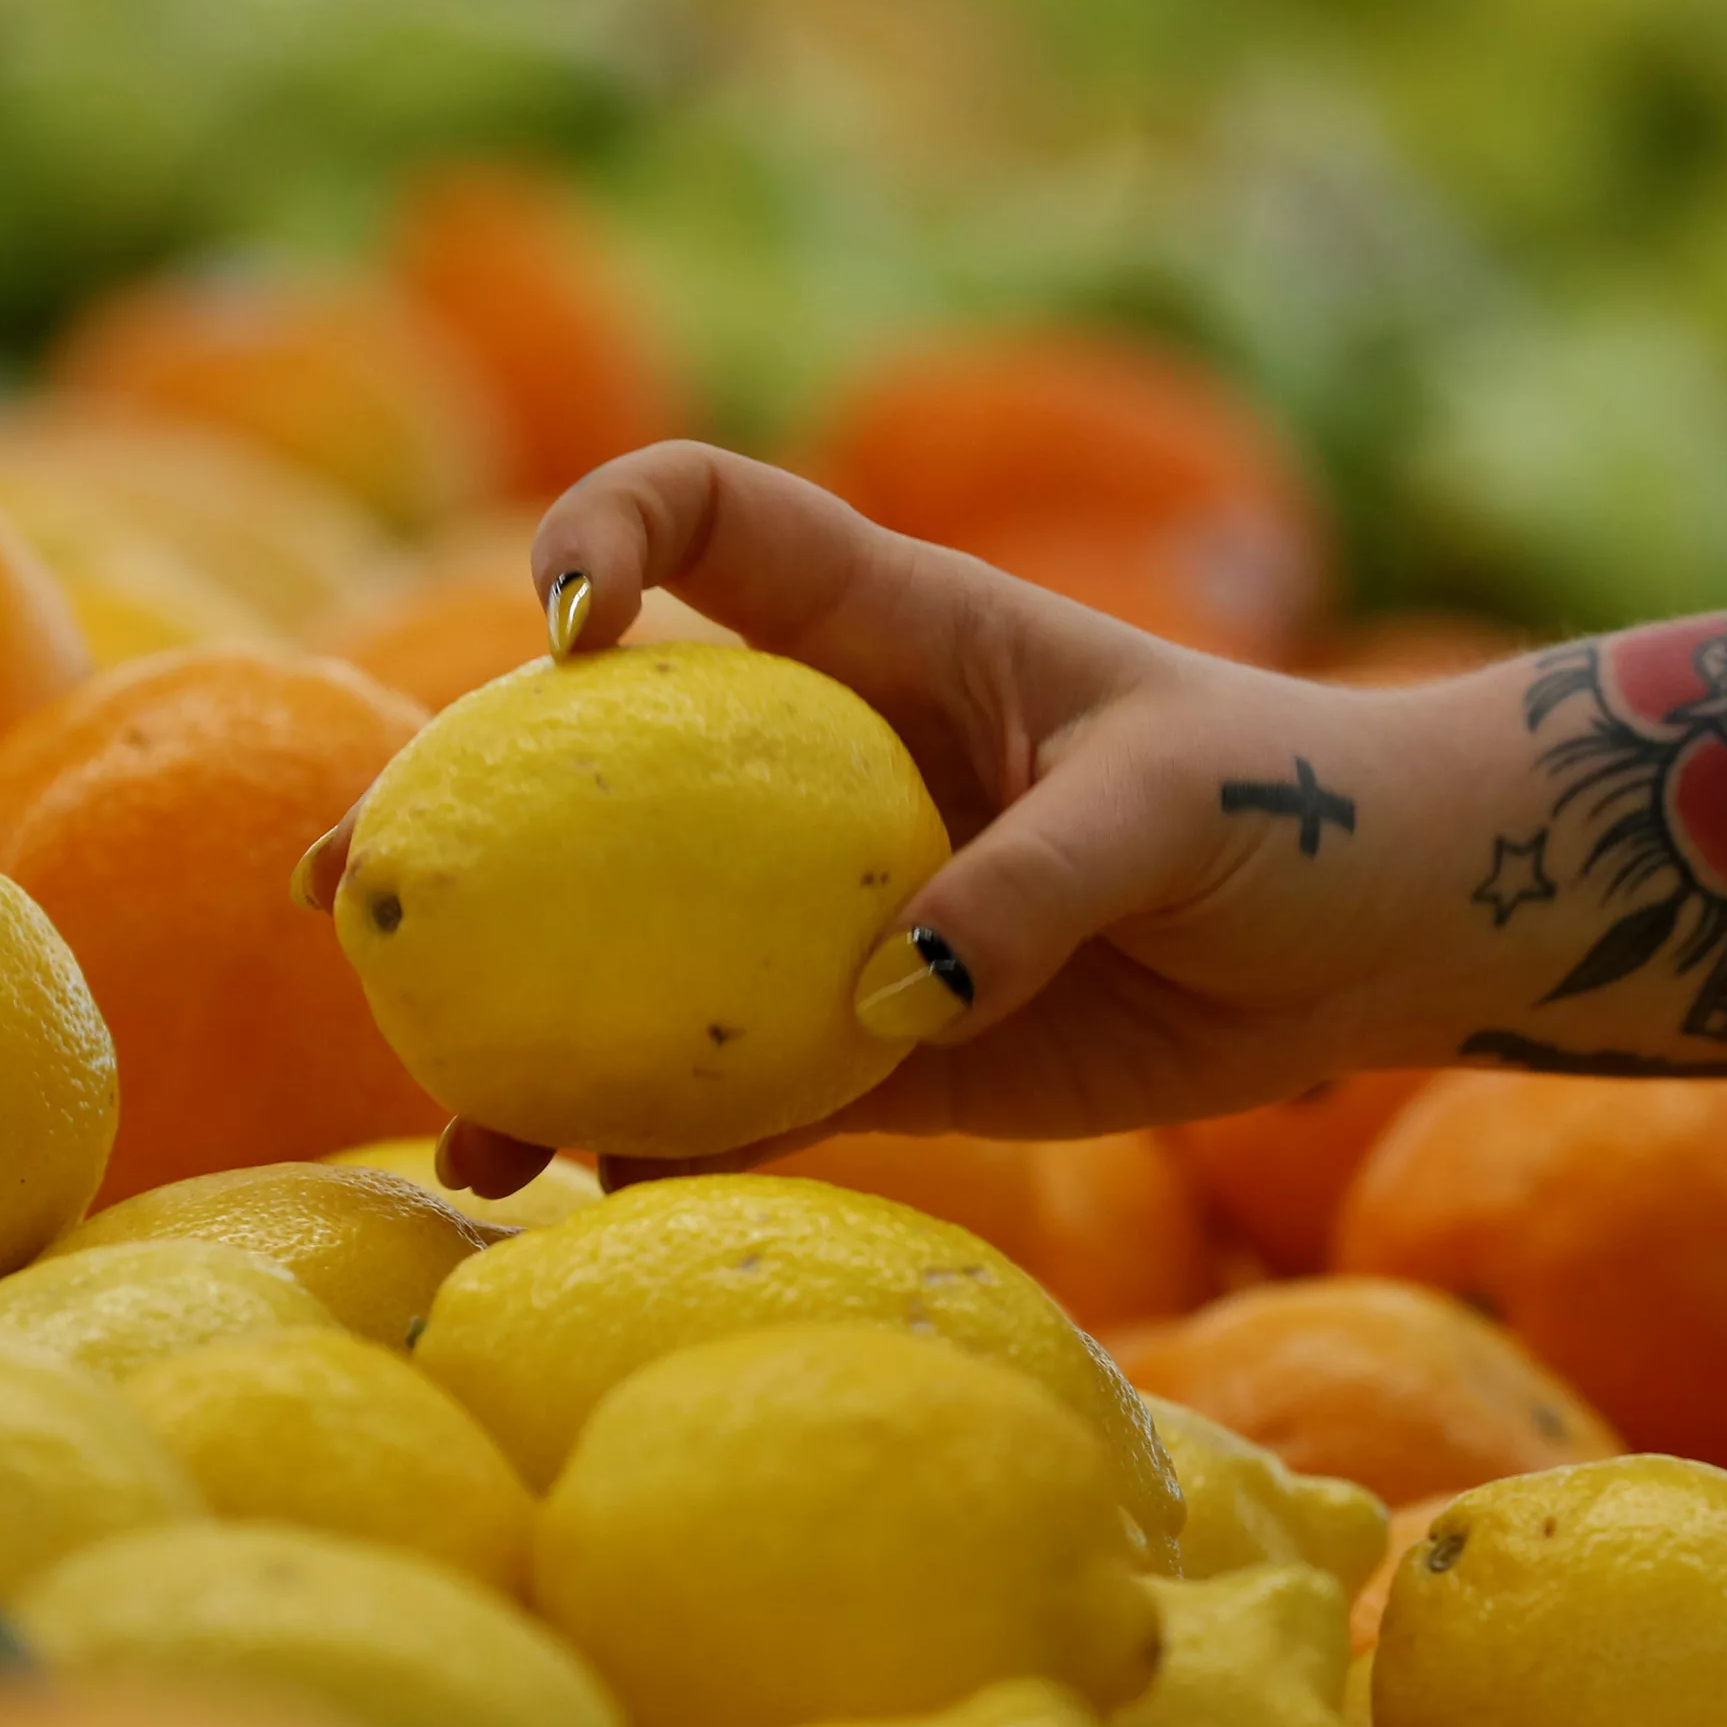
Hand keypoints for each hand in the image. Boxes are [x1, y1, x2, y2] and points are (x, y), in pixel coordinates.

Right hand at [296, 444, 1471, 1193]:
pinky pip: (742, 1094)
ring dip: (532, 1033)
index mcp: (892, 633)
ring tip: (464, 1130)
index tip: (558, 625)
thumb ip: (1038, 880)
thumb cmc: (1296, 810)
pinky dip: (664, 1146)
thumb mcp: (1182, 813)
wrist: (1376, 936)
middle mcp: (830, 765)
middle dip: (457, 815)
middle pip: (597, 765)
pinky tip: (595, 1203)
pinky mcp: (884, 1046)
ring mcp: (839, 912)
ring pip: (640, 954)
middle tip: (349, 899)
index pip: (715, 523)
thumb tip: (886, 993)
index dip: (611, 532)